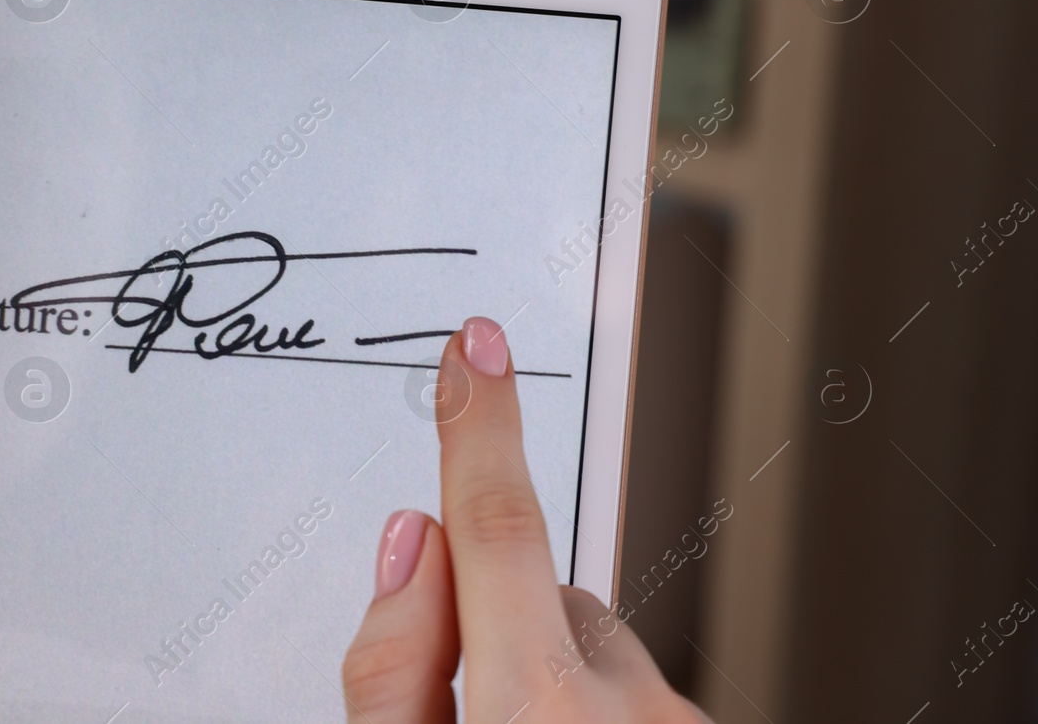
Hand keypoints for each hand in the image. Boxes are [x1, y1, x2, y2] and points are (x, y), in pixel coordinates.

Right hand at [341, 318, 708, 721]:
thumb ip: (392, 667)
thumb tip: (415, 545)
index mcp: (536, 710)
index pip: (496, 527)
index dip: (480, 427)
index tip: (478, 351)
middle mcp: (629, 713)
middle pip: (546, 599)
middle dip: (502, 631)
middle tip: (469, 718)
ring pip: (599, 651)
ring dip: (562, 690)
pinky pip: (646, 697)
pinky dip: (609, 719)